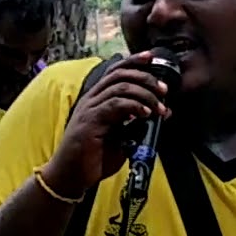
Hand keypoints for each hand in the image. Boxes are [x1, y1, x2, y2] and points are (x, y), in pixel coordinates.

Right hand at [41, 50, 169, 196]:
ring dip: (145, 94)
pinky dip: (134, 106)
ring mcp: (89, 109)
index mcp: (97, 99)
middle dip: (146, 77)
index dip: (133, 61)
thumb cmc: (93, 159)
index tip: (152, 58)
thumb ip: (137, 125)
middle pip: (120, 74)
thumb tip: (159, 113)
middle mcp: (92, 99)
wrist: (71, 177)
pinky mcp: (90, 121)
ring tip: (159, 107)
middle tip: (164, 90)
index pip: (115, 71)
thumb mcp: (121, 139)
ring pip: (120, 87)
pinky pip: (115, 105)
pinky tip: (145, 114)